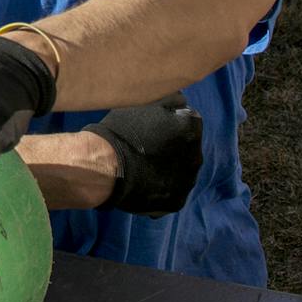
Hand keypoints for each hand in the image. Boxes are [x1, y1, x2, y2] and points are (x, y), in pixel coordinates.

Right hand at [81, 93, 202, 216]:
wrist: (104, 167)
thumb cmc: (121, 130)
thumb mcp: (145, 103)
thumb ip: (169, 99)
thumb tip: (180, 101)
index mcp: (191, 127)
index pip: (187, 121)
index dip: (169, 123)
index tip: (151, 128)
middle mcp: (197, 155)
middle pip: (186, 149)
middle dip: (171, 148)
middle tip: (145, 148)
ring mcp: (188, 181)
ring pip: (180, 172)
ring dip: (167, 168)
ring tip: (141, 167)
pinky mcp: (177, 202)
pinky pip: (170, 192)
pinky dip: (159, 188)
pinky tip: (142, 183)